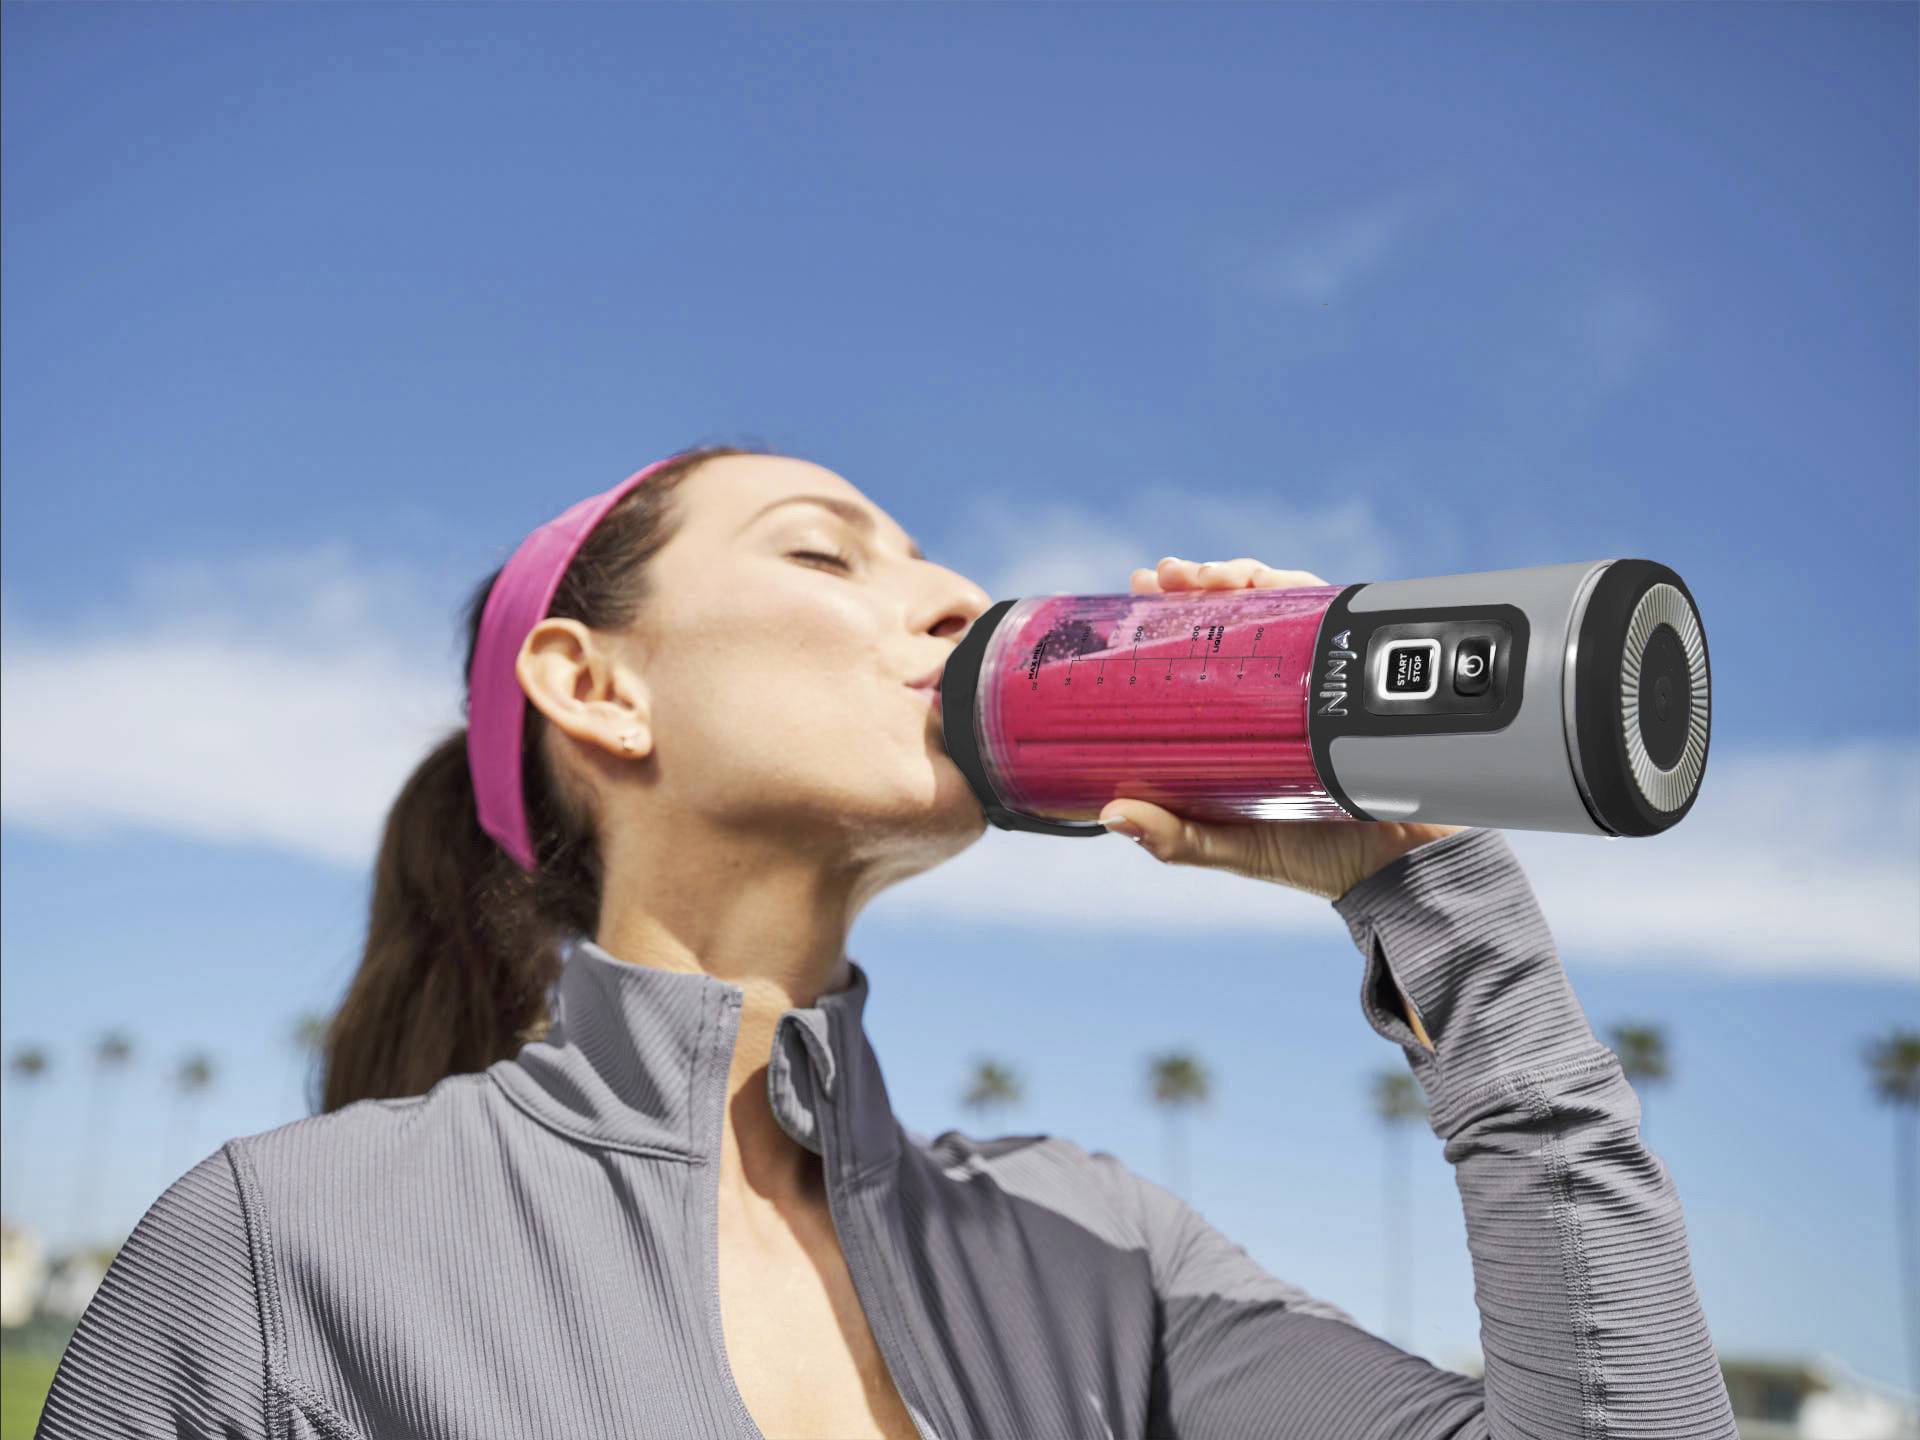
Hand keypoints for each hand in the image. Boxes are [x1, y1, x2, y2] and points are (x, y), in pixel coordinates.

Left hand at [1096, 557, 1468, 901]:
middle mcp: (1272, 689)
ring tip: (1210, 577)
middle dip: (1197, 580)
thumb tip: (1113, 815)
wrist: (1400, 864)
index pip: (1193, 648)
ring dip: (1239, 575)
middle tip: (1169, 575)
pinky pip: (1326, 614)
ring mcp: (1313, 674)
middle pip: (1231, 612)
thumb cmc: (1313, 857)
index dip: (1164, 612)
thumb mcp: (1230, 846)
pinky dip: (1295, 587)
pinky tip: (1269, 582)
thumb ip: (1176, 838)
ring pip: (1276, 601)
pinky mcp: (1350, 669)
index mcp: (1233, 722)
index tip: (1140, 586)